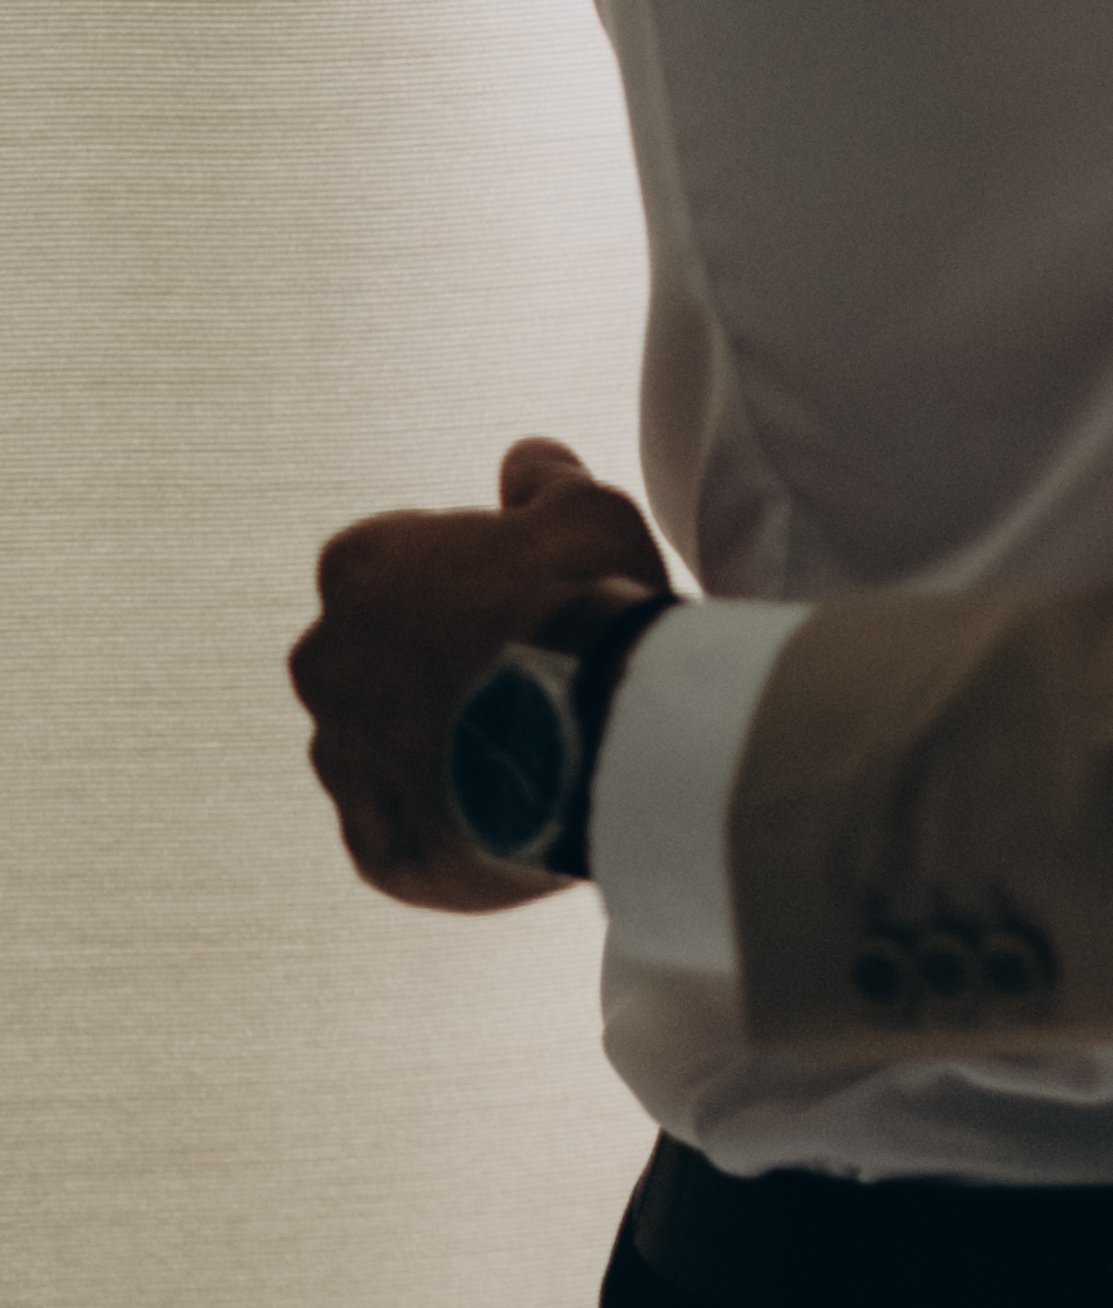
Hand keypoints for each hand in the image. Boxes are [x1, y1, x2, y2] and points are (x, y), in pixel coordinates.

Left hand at [292, 440, 676, 913]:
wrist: (593, 737)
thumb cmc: (584, 606)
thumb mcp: (587, 511)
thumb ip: (545, 480)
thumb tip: (525, 460)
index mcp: (359, 567)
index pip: (388, 569)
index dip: (461, 586)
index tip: (518, 607)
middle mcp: (324, 662)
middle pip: (374, 664)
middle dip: (431, 673)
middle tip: (523, 684)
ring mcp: (343, 761)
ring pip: (384, 753)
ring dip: (438, 751)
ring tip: (528, 759)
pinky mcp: (373, 847)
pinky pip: (404, 832)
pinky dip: (449, 826)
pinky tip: (516, 816)